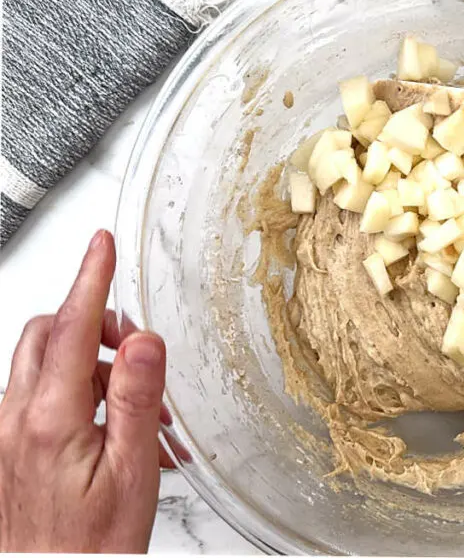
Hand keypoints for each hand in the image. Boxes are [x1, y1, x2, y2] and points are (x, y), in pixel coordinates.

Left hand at [0, 230, 174, 551]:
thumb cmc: (93, 545)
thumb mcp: (131, 472)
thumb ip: (134, 400)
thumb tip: (141, 340)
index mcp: (47, 421)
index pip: (69, 329)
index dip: (89, 279)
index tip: (101, 245)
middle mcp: (13, 422)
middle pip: (45, 335)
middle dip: (90, 323)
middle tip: (133, 343)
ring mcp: (4, 436)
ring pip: (41, 365)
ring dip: (91, 367)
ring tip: (140, 411)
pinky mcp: (6, 450)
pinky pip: (37, 398)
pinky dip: (77, 395)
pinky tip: (112, 430)